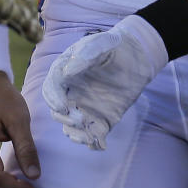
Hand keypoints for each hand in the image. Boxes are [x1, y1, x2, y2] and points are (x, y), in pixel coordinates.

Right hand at [42, 14, 167, 148]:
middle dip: (65, 118)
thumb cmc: (114, 46)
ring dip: (76, 133)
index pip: (51, 88)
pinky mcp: (100, 119)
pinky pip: (92, 134)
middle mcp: (71, 93)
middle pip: (58, 111)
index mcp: (65, 73)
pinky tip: (99, 143)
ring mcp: (84, 107)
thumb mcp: (101, 43)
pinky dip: (93, 142)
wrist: (136, 56)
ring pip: (71, 126)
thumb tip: (67, 72)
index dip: (54, 98)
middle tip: (79, 119)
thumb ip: (86, 54)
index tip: (63, 105)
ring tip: (87, 135)